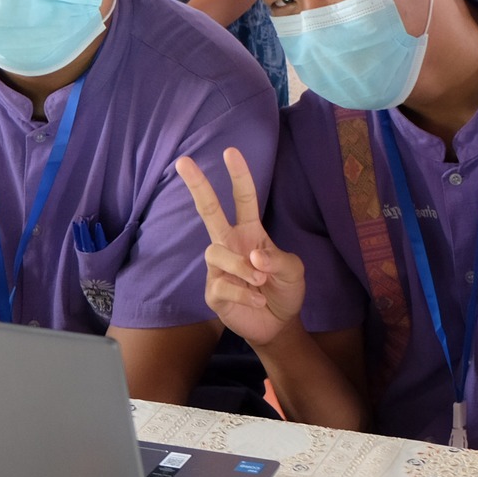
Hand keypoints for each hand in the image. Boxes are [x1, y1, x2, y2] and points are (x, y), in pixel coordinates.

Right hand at [175, 148, 303, 347]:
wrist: (278, 324)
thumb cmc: (284, 289)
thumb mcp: (293, 271)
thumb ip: (278, 259)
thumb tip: (254, 257)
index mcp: (249, 231)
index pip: (243, 198)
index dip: (238, 175)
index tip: (230, 152)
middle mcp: (229, 244)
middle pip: (209, 211)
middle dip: (197, 186)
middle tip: (183, 161)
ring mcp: (219, 268)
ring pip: (216, 252)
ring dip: (241, 267)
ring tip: (261, 281)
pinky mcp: (213, 292)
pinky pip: (221, 284)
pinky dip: (243, 292)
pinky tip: (257, 299)